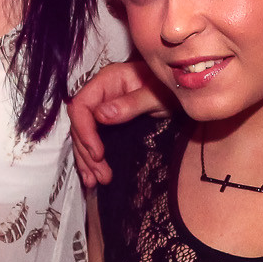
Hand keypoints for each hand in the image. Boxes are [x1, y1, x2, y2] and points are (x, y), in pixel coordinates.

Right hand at [69, 60, 167, 186]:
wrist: (182, 90)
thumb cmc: (171, 88)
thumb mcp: (156, 96)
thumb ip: (131, 103)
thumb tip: (101, 116)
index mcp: (107, 81)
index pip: (81, 106)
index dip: (84, 131)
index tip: (98, 154)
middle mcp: (100, 94)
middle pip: (80, 124)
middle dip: (87, 152)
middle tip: (102, 175)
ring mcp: (102, 108)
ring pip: (84, 135)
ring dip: (87, 159)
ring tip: (96, 181)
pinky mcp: (107, 122)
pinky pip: (93, 139)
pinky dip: (91, 158)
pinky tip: (93, 175)